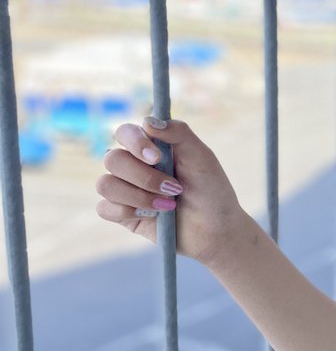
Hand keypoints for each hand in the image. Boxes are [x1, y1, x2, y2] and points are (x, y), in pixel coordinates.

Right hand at [95, 116, 245, 265]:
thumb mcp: (202, 157)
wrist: (215, 229)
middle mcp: (133, 164)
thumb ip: (179, 133)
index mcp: (150, 146)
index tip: (156, 157)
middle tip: (175, 189)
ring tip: (168, 205)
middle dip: (145, 177)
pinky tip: (152, 216)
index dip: (135, 143)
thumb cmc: (211, 189)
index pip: (125, 132)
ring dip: (139, 196)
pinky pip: (104, 208)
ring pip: (105, 184)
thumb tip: (148, 121)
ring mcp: (125, 189)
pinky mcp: (121, 213)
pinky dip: (128, 212)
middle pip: (112, 159)